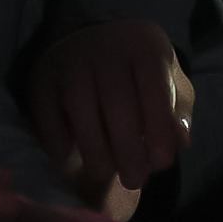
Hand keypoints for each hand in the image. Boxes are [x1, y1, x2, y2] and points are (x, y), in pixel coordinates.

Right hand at [23, 19, 194, 205]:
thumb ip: (177, 112)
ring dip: (94, 147)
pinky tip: (68, 156)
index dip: (158, 128)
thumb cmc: (138, 73)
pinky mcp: (43, 76)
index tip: (161, 164)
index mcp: (144, 45)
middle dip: (127, 148)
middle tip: (133, 181)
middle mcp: (106, 46)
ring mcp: (71, 59)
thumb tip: (179, 142)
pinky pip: (47, 111)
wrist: (91, 40)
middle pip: (117, 100)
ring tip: (104, 172)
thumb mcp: (169, 82)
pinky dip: (57, 138)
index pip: (154, 87)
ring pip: (80, 104)